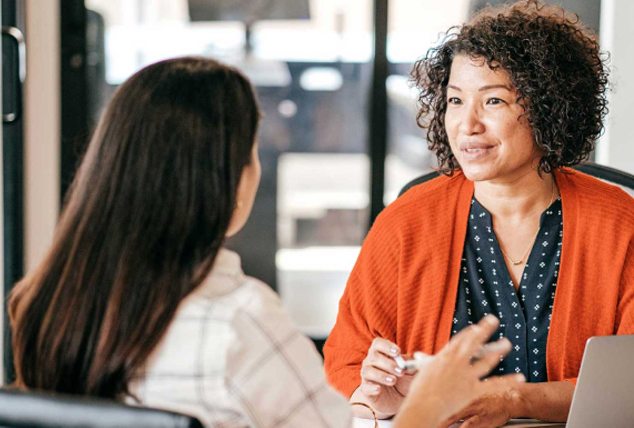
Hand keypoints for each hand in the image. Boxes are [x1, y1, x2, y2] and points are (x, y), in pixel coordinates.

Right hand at [356, 338, 413, 416]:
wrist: (401, 402)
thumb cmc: (405, 382)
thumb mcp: (413, 373)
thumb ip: (415, 364)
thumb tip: (418, 357)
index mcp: (381, 353)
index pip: (378, 343)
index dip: (386, 346)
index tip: (398, 352)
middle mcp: (371, 362)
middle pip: (374, 356)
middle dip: (388, 363)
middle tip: (401, 372)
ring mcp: (367, 376)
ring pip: (368, 371)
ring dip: (381, 375)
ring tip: (393, 381)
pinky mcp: (366, 390)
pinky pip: (364, 387)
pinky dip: (371, 388)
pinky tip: (379, 389)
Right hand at [394, 315, 524, 427]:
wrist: (424, 406)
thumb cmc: (420, 390)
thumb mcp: (423, 371)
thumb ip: (427, 362)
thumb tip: (419, 356)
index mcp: (446, 356)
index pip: (461, 339)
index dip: (471, 332)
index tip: (477, 326)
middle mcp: (459, 362)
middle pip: (475, 342)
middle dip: (485, 329)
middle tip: (494, 319)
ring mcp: (467, 376)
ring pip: (487, 360)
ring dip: (498, 350)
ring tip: (506, 343)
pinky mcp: (474, 390)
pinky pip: (494, 385)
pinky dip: (508, 381)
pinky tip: (519, 377)